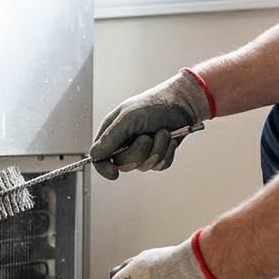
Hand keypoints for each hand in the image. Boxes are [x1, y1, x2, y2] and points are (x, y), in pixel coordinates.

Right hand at [90, 68, 210, 179]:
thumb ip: (111, 137)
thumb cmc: (153, 105)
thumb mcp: (129, 117)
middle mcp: (124, 144)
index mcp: (112, 133)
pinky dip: (167, 152)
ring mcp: (141, 151)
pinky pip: (160, 166)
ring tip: (162, 132)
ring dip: (157, 149)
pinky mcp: (157, 155)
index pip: (100, 157)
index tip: (114, 174)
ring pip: (144, 167)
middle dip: (139, 152)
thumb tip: (95, 154)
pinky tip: (170, 139)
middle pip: (124, 165)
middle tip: (147, 136)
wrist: (183, 104)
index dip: (104, 168)